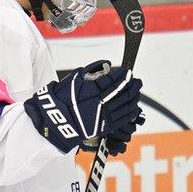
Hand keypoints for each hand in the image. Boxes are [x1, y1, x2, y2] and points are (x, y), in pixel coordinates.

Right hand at [24, 60, 142, 152]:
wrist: (55, 121)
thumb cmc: (63, 98)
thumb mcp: (74, 78)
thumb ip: (92, 69)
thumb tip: (107, 64)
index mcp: (93, 91)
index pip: (115, 80)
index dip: (123, 75)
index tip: (127, 71)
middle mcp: (101, 104)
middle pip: (124, 92)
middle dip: (132, 84)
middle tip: (136, 79)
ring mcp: (104, 117)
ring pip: (126, 105)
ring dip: (134, 97)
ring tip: (136, 90)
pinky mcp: (105, 127)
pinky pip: (123, 119)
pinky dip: (131, 111)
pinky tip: (133, 106)